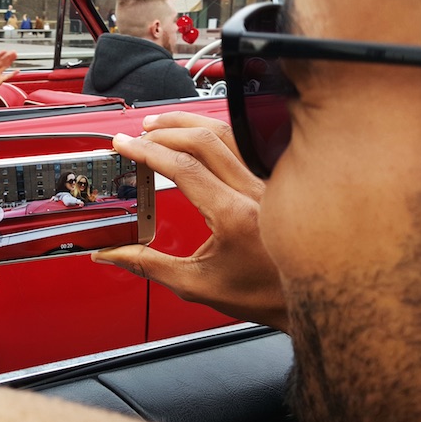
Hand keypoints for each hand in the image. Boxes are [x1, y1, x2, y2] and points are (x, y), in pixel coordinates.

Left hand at [0, 51, 20, 97]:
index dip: (0, 55)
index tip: (5, 51)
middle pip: (2, 61)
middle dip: (8, 56)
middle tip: (13, 52)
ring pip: (6, 66)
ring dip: (10, 61)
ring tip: (15, 56)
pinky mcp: (0, 80)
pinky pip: (8, 76)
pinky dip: (13, 74)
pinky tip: (17, 71)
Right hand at [93, 112, 287, 330]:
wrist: (309, 297)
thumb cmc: (262, 294)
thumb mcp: (196, 285)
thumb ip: (148, 266)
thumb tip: (111, 254)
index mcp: (233, 215)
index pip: (183, 167)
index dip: (148, 151)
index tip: (126, 145)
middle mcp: (254, 191)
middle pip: (204, 140)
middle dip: (164, 131)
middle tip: (138, 135)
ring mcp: (267, 182)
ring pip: (227, 133)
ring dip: (189, 124)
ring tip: (161, 124)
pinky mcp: (273, 181)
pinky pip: (243, 143)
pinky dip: (215, 131)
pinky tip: (199, 133)